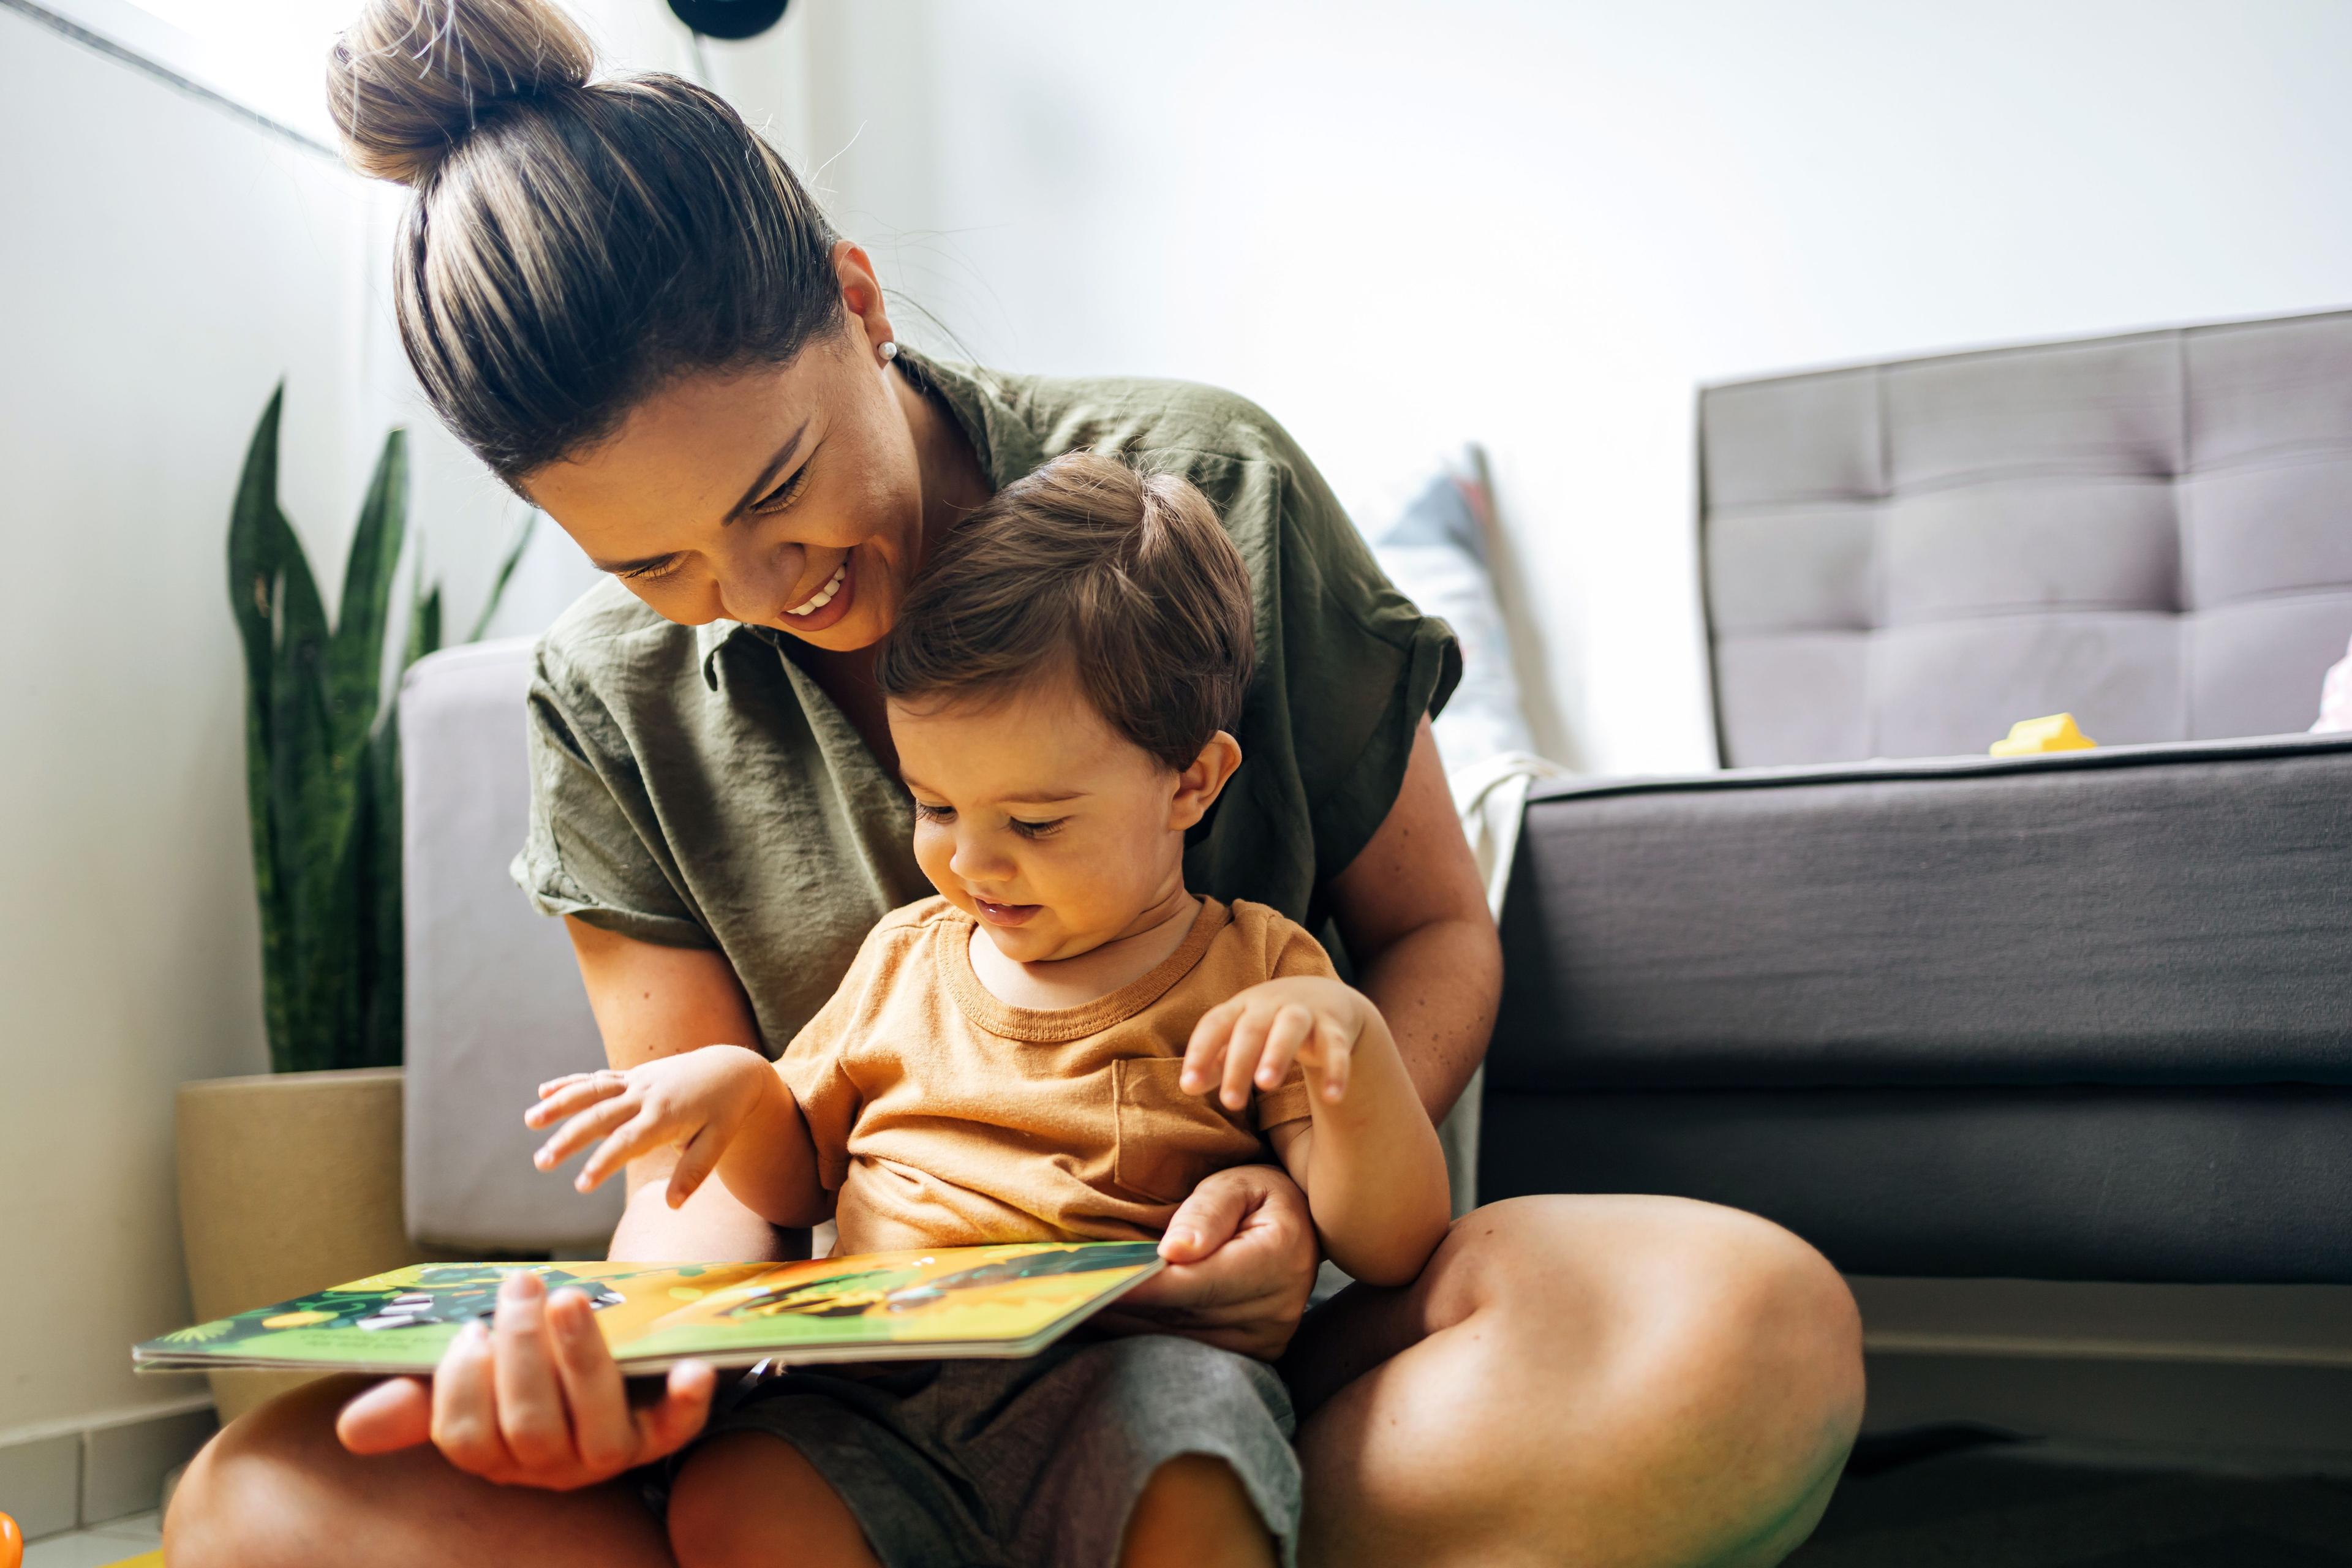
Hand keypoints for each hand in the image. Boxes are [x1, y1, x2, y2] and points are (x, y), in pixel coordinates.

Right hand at [334, 1270, 713, 1489]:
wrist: (605, 1365)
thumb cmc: (525, 1370)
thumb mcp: (472, 1379)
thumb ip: (418, 1399)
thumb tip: (351, 1427)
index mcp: (497, 1452)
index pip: (469, 1438)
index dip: (464, 1386)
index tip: (469, 1329)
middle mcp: (550, 1465)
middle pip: (530, 1428)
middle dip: (522, 1354)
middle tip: (522, 1285)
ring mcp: (607, 1453)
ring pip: (593, 1427)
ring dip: (581, 1360)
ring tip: (569, 1298)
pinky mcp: (660, 1435)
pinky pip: (676, 1429)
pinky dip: (686, 1401)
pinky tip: (692, 1367)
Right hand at [526, 1047, 770, 1207]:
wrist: (732, 1068)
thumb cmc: (725, 1110)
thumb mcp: (719, 1140)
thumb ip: (695, 1171)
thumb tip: (673, 1205)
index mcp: (666, 1116)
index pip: (627, 1142)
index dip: (603, 1163)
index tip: (580, 1185)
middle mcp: (646, 1095)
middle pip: (600, 1117)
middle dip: (569, 1139)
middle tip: (541, 1162)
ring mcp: (636, 1082)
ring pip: (592, 1091)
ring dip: (560, 1104)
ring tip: (530, 1121)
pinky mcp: (632, 1076)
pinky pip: (598, 1079)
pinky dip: (571, 1083)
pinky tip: (543, 1091)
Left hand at [1094, 1164, 1317, 1359]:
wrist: (1303, 1229)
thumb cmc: (1262, 1195)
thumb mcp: (1239, 1183)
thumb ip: (1208, 1211)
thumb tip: (1175, 1250)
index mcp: (1278, 1259)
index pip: (1195, 1281)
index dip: (1142, 1286)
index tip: (1095, 1284)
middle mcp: (1275, 1311)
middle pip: (1182, 1316)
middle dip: (1123, 1306)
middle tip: (1065, 1297)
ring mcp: (1264, 1341)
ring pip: (1179, 1340)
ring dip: (1127, 1326)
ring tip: (1076, 1308)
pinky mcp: (1252, 1356)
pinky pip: (1188, 1351)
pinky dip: (1146, 1336)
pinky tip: (1107, 1321)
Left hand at [1182, 976, 1369, 1113]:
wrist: (1323, 996)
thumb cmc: (1268, 1023)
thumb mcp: (1239, 1036)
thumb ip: (1216, 1061)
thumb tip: (1188, 1087)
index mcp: (1240, 1007)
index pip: (1215, 1024)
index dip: (1200, 1052)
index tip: (1189, 1086)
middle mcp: (1270, 1004)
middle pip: (1251, 1029)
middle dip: (1239, 1063)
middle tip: (1230, 1103)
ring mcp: (1304, 1012)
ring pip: (1290, 1027)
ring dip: (1277, 1053)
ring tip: (1266, 1085)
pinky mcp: (1334, 1025)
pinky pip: (1336, 1046)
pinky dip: (1336, 1070)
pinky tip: (1332, 1098)